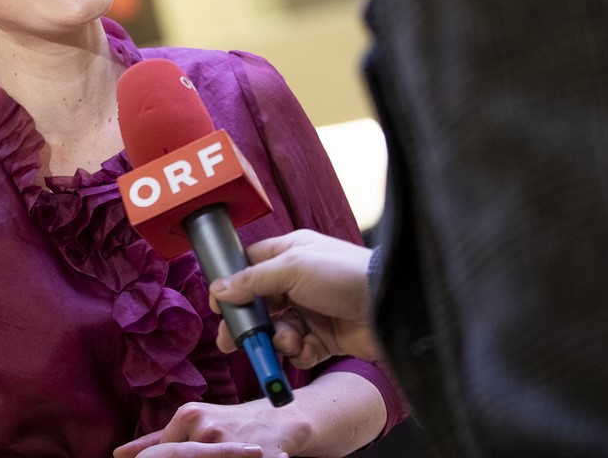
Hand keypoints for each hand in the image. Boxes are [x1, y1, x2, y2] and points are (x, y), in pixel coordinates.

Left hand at [113, 399, 292, 457]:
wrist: (277, 422)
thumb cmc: (229, 423)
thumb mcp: (193, 423)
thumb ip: (156, 439)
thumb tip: (119, 454)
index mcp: (188, 415)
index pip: (163, 451)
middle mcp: (203, 426)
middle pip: (180, 457)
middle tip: (202, 453)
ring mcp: (225, 442)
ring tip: (218, 449)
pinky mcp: (248, 455)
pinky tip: (231, 455)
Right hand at [209, 230, 381, 367]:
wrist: (389, 306)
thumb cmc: (341, 275)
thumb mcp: (291, 268)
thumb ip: (252, 280)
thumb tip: (219, 289)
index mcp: (289, 254)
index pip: (250, 266)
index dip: (232, 285)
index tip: (220, 306)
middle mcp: (298, 281)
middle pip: (260, 305)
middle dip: (248, 325)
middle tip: (231, 343)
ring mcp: (312, 311)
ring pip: (278, 330)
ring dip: (278, 339)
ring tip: (289, 341)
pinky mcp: (326, 338)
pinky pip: (300, 349)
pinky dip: (299, 352)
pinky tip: (306, 348)